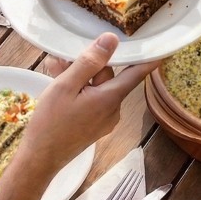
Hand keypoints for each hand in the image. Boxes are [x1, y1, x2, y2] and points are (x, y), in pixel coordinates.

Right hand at [22, 34, 158, 172]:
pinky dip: (78, 90)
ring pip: (96, 87)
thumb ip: (89, 62)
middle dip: (88, 64)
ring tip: (54, 69)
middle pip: (108, 77)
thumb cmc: (51, 123)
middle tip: (63, 57)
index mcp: (110, 99)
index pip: (136, 74)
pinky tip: (58, 84)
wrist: (39, 159)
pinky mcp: (93, 126)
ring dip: (78, 76)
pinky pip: (90, 100)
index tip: (162, 47)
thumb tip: (112, 40)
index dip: (148, 59)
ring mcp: (103, 120)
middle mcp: (112, 110)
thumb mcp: (66, 86)